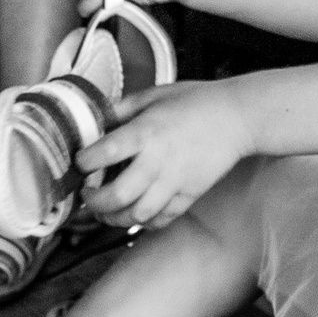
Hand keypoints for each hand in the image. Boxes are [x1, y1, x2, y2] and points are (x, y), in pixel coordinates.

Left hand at [78, 81, 251, 230]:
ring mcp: (175, 182)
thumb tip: (97, 119)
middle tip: (87, 196)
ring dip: (114, 217)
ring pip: (137, 215)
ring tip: (104, 211)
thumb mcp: (154, 94)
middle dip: (94, 202)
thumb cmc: (196, 102)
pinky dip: (142, 222)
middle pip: (117, 195)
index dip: (84, 162)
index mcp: (146, 132)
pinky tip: (134, 213)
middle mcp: (158, 161)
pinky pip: (161, 219)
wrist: (237, 118)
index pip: (105, 153)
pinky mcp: (189, 195)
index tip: (80, 162)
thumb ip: (122, 108)